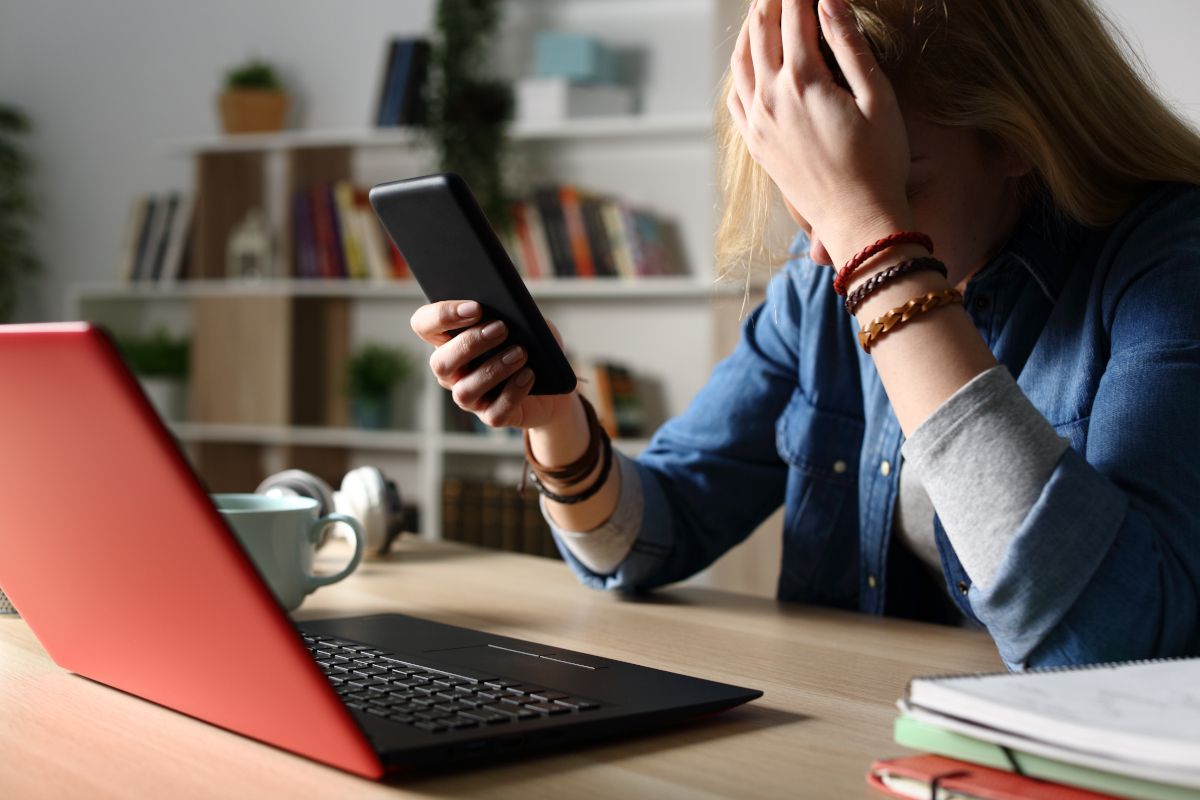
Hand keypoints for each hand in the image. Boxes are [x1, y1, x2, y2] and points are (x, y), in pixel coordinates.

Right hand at [410, 300, 577, 429]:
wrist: (554, 383)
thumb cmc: (533, 345)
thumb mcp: (526, 322)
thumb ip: (513, 313)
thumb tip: (509, 311)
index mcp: (449, 340)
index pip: (424, 324)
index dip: (442, 315)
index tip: (476, 307)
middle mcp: (451, 372)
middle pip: (440, 361)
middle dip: (470, 343)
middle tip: (502, 328)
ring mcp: (469, 398)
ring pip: (465, 391)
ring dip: (493, 369)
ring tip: (520, 353)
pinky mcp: (491, 416)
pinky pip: (494, 412)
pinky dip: (512, 393)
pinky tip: (528, 375)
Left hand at [727, 0, 913, 265]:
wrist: (857, 221)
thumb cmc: (879, 162)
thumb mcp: (877, 98)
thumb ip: (850, 46)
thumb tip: (829, 1)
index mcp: (803, 82)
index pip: (796, 17)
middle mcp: (770, 99)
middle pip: (762, 32)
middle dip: (772, 2)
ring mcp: (757, 122)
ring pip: (742, 61)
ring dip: (752, 28)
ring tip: (764, 8)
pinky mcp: (755, 143)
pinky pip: (735, 95)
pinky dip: (739, 68)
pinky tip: (748, 60)